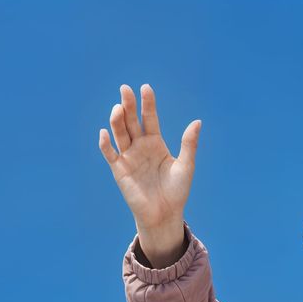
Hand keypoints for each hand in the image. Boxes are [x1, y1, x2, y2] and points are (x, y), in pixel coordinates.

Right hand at [98, 83, 200, 266]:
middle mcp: (140, 146)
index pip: (150, 118)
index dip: (148, 103)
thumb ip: (189, 144)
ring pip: (120, 134)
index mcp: (156, 142)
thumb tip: (198, 121)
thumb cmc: (177, 190)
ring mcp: (128, 156)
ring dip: (117, 120)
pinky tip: (105, 133)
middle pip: (132, 121)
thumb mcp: (186, 166)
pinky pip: (110, 154)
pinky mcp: (119, 169)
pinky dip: (106, 144)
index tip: (145, 88)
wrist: (165, 213)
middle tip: (125, 89)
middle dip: (129, 105)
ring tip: (118, 108)